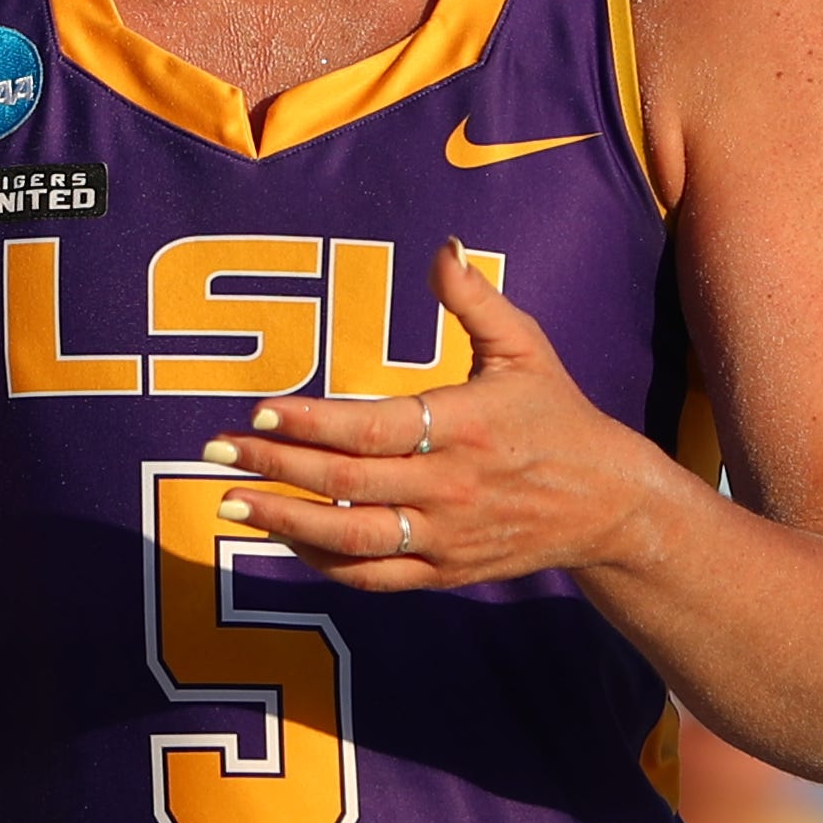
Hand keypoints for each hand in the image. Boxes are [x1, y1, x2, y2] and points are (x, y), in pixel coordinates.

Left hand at [200, 246, 675, 590]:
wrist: (607, 504)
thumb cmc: (556, 414)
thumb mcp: (525, 347)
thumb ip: (474, 300)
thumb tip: (442, 247)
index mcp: (467, 425)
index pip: (375, 428)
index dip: (315, 424)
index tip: (263, 412)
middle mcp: (453, 487)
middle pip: (348, 484)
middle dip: (275, 469)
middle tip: (215, 452)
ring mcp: (446, 537)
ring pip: (352, 538)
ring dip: (284, 522)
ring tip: (228, 503)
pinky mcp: (444, 572)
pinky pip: (372, 575)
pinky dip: (322, 561)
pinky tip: (282, 536)